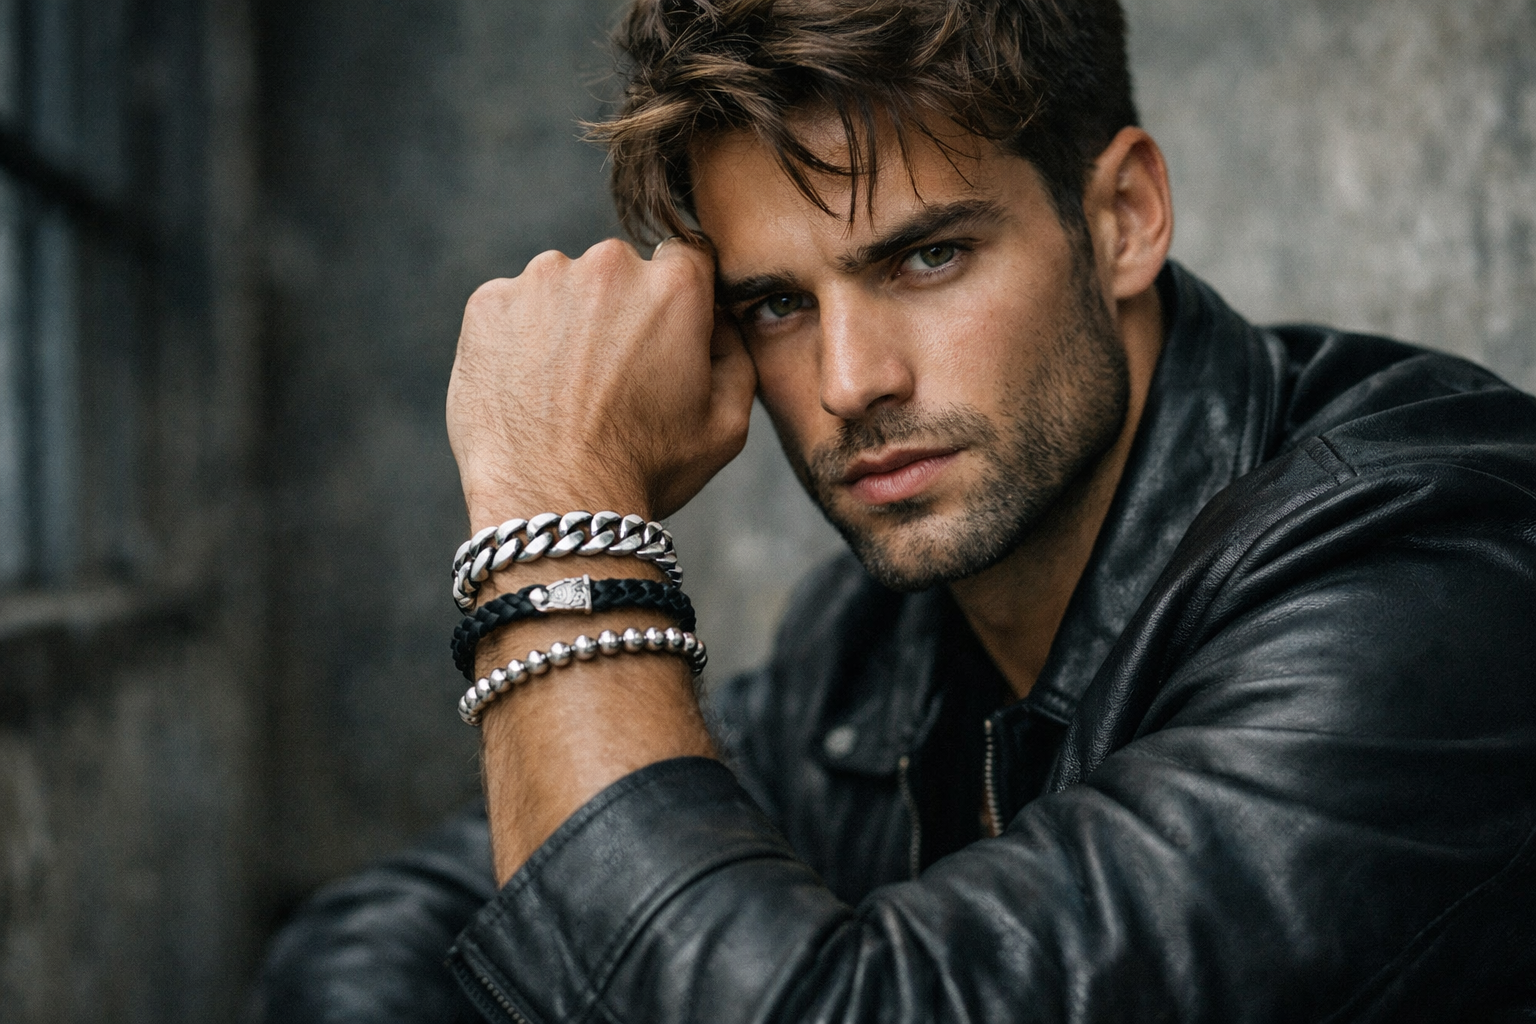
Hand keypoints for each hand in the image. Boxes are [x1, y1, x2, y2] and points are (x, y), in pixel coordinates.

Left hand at [447, 237, 755, 528]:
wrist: (551, 502)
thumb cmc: (644, 470)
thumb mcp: (726, 424)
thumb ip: (737, 355)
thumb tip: (721, 320)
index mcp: (674, 286)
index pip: (685, 261)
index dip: (676, 304)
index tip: (661, 342)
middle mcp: (608, 266)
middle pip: (620, 274)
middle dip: (618, 314)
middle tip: (610, 379)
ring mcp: (541, 280)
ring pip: (561, 288)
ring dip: (565, 323)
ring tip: (563, 391)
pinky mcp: (488, 303)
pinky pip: (510, 308)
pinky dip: (516, 339)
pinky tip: (527, 389)